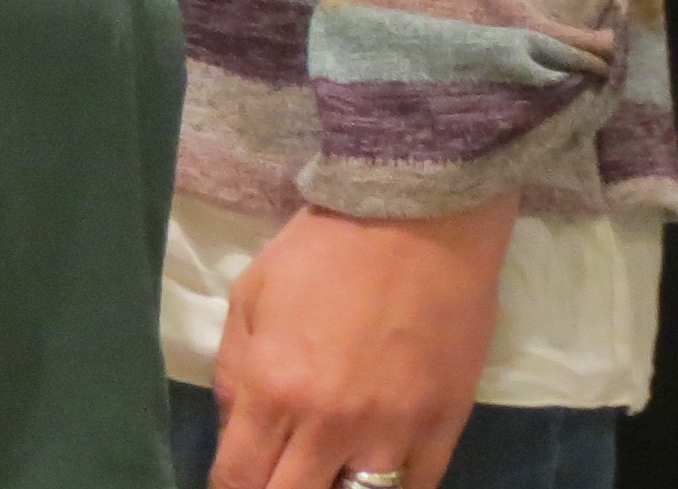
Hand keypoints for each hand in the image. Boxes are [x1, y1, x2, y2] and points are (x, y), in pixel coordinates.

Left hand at [209, 196, 510, 488]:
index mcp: (275, 388)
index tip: (234, 484)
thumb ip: (234, 371)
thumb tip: (234, 430)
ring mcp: (393, 433)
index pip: (238, 480)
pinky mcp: (444, 428)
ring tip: (327, 469)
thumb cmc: (326, 248)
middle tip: (276, 475)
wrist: (420, 215)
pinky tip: (375, 470)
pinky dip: (392, 486)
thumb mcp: (251, 294)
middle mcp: (331, 425)